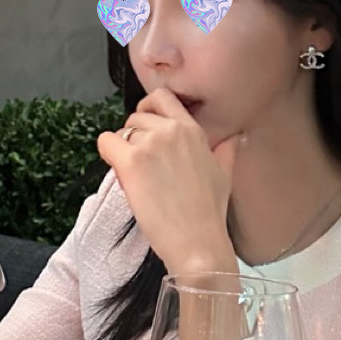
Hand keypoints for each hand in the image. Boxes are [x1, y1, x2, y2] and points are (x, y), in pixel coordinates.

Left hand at [95, 89, 240, 276]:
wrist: (197, 242)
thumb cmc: (209, 213)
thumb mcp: (224, 174)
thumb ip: (225, 150)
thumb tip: (235, 137)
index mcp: (192, 130)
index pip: (162, 97)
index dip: (148, 109)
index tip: (145, 127)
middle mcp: (171, 131)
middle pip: (137, 117)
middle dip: (134, 137)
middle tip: (143, 164)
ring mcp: (150, 144)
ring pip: (121, 132)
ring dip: (123, 151)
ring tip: (137, 177)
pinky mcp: (131, 162)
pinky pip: (105, 142)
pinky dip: (107, 155)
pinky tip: (120, 173)